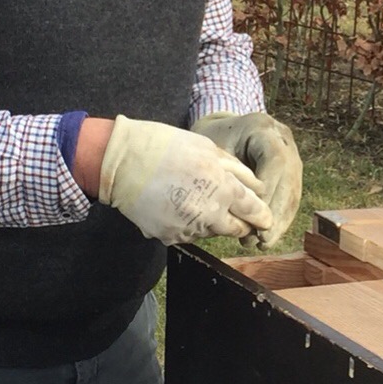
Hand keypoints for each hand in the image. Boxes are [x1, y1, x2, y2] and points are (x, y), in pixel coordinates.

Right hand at [97, 116, 274, 243]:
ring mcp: (188, 229)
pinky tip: (175, 205)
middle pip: (237, 229)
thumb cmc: (164, 146)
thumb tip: (257, 188)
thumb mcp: (207, 147)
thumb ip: (236, 170)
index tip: (264, 218)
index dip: (262, 217)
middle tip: (229, 207)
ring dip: (212, 221)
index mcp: (223, 189)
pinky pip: (188, 235)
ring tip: (192, 197)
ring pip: (212, 233)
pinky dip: (188, 225)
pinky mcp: (169, 237)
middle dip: (239, 221)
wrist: (118, 161)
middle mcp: (210, 214)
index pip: (255, 213)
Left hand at [191, 111, 303, 248]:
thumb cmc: (211, 140)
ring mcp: (292, 155)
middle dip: (276, 214)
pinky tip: (268, 236)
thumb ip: (227, 176)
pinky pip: (291, 197)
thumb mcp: (214, 150)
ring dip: (281, 222)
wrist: (221, 127)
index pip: (276, 163)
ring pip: (293, 193)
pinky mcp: (292, 171)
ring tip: (264, 243)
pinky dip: (280, 219)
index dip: (269, 193)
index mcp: (264, 129)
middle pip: (289, 182)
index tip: (254, 217)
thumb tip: (236, 213)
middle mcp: (284, 141)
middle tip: (262, 240)